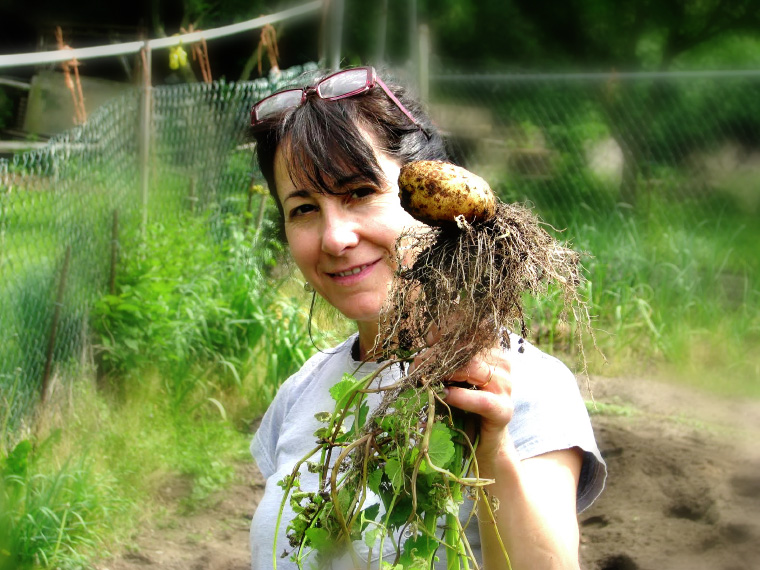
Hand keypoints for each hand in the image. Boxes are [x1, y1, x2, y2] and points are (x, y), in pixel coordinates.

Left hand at [412, 326, 514, 469]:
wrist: (482, 440)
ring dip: (445, 372)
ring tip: (426, 379)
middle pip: (468, 347)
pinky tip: (446, 395)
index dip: (450, 327)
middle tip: (418, 363)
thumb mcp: (451, 374)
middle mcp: (501, 363)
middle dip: (438, 353)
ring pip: (473, 368)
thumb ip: (442, 357)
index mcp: (491, 349)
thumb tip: (425, 342)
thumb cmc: (463, 402)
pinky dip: (461, 397)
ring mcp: (505, 386)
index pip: (472, 327)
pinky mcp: (503, 410)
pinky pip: (481, 399)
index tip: (430, 336)